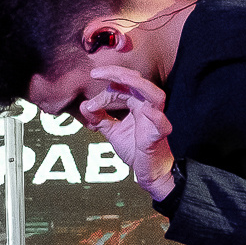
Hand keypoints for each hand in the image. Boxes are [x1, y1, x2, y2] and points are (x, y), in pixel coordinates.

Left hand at [77, 67, 175, 195]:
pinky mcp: (158, 137)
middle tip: (96, 73)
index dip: (103, 89)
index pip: (121, 87)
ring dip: (140, 85)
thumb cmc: (135, 148)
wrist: (149, 171)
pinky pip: (161, 124)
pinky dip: (155, 117)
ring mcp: (155, 120)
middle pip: (138, 82)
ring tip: (122, 78)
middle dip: (118, 74)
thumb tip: (84, 105)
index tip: (88, 102)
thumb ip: (99, 118)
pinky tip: (145, 112)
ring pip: (156, 96)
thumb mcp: (112, 131)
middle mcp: (147, 107)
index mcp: (137, 103)